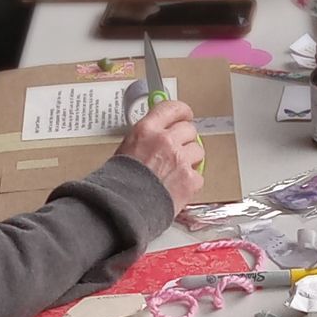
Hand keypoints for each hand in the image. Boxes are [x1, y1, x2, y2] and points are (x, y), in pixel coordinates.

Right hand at [116, 98, 204, 214]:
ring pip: (198, 151)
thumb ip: (146, 137)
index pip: (172, 108)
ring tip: (176, 170)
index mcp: (147, 130)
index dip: (182, 111)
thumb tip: (157, 132)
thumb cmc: (118, 183)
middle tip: (178, 149)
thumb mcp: (127, 148)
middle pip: (189, 129)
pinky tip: (177, 186)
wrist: (123, 208)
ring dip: (190, 159)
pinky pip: (198, 175)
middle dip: (185, 139)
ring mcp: (180, 160)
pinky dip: (190, 181)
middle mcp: (165, 141)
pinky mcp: (189, 180)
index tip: (185, 115)